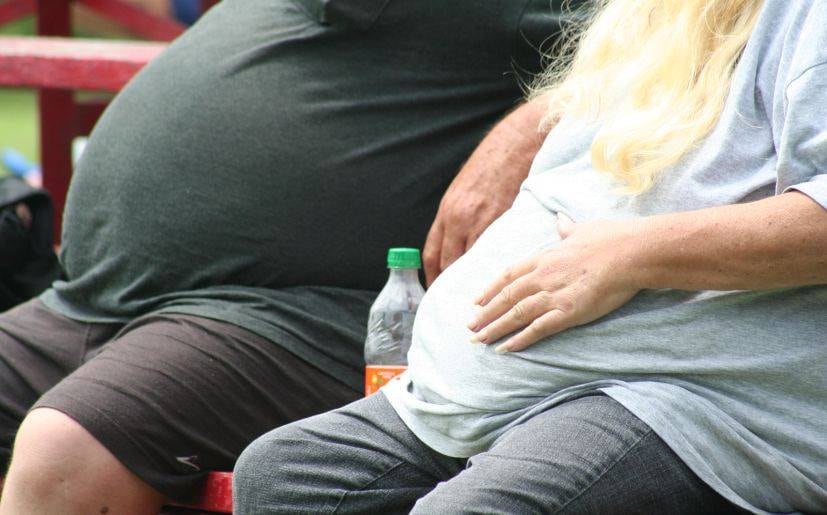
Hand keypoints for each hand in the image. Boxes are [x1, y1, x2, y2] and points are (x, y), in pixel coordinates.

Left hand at [423, 101, 550, 284]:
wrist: (514, 144)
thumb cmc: (490, 165)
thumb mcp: (463, 190)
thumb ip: (457, 215)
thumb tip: (456, 239)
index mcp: (447, 211)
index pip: (432, 253)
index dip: (431, 276)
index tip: (433, 291)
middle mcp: (458, 218)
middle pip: (447, 262)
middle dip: (447, 284)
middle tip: (451, 303)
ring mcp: (480, 220)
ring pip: (469, 260)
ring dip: (469, 279)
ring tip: (475, 301)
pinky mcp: (501, 220)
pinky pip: (492, 251)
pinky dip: (490, 266)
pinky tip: (496, 279)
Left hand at [467, 215, 639, 352]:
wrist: (630, 252)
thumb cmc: (611, 238)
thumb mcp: (583, 229)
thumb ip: (567, 229)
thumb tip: (560, 220)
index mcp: (544, 257)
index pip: (509, 275)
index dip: (490, 289)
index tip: (476, 301)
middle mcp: (542, 276)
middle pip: (506, 297)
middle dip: (486, 314)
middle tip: (470, 327)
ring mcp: (553, 295)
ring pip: (515, 315)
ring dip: (495, 329)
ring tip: (479, 340)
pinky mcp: (568, 312)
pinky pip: (537, 329)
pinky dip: (520, 340)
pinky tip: (506, 349)